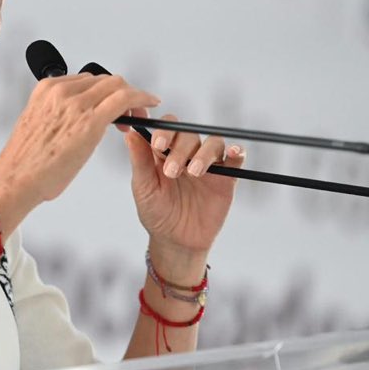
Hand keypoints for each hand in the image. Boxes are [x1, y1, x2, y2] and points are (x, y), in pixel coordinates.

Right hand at [0, 75, 160, 215]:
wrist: (16, 179)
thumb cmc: (25, 162)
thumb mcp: (38, 125)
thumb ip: (56, 114)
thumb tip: (73, 119)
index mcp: (46, 89)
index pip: (86, 80)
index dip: (105, 90)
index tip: (113, 101)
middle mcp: (61, 91)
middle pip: (104, 80)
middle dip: (122, 91)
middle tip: (133, 108)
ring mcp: (76, 103)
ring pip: (117, 86)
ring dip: (133, 96)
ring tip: (141, 111)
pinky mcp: (90, 120)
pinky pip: (125, 98)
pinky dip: (142, 98)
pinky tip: (151, 105)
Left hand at [124, 111, 245, 258]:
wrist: (176, 241)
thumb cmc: (156, 213)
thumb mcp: (144, 188)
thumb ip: (140, 161)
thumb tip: (131, 134)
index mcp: (164, 152)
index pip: (168, 128)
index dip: (165, 131)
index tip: (158, 144)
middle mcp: (187, 153)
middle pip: (190, 134)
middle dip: (180, 149)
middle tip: (172, 171)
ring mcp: (208, 164)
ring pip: (213, 143)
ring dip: (204, 153)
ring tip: (193, 172)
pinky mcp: (226, 178)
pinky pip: (235, 160)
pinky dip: (237, 153)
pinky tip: (233, 154)